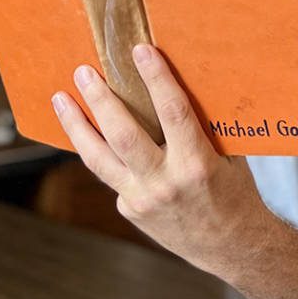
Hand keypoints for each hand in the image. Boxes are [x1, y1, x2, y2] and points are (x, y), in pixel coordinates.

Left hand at [52, 44, 267, 277]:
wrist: (233, 247)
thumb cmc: (236, 195)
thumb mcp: (228, 157)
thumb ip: (202, 128)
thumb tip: (176, 89)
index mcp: (197, 164)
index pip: (173, 112)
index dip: (157, 78)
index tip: (140, 51)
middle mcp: (166, 183)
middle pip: (123, 135)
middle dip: (100, 99)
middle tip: (84, 71)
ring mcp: (143, 200)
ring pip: (99, 159)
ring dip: (77, 126)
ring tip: (61, 98)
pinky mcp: (130, 210)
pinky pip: (112, 175)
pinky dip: (102, 152)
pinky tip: (89, 133)